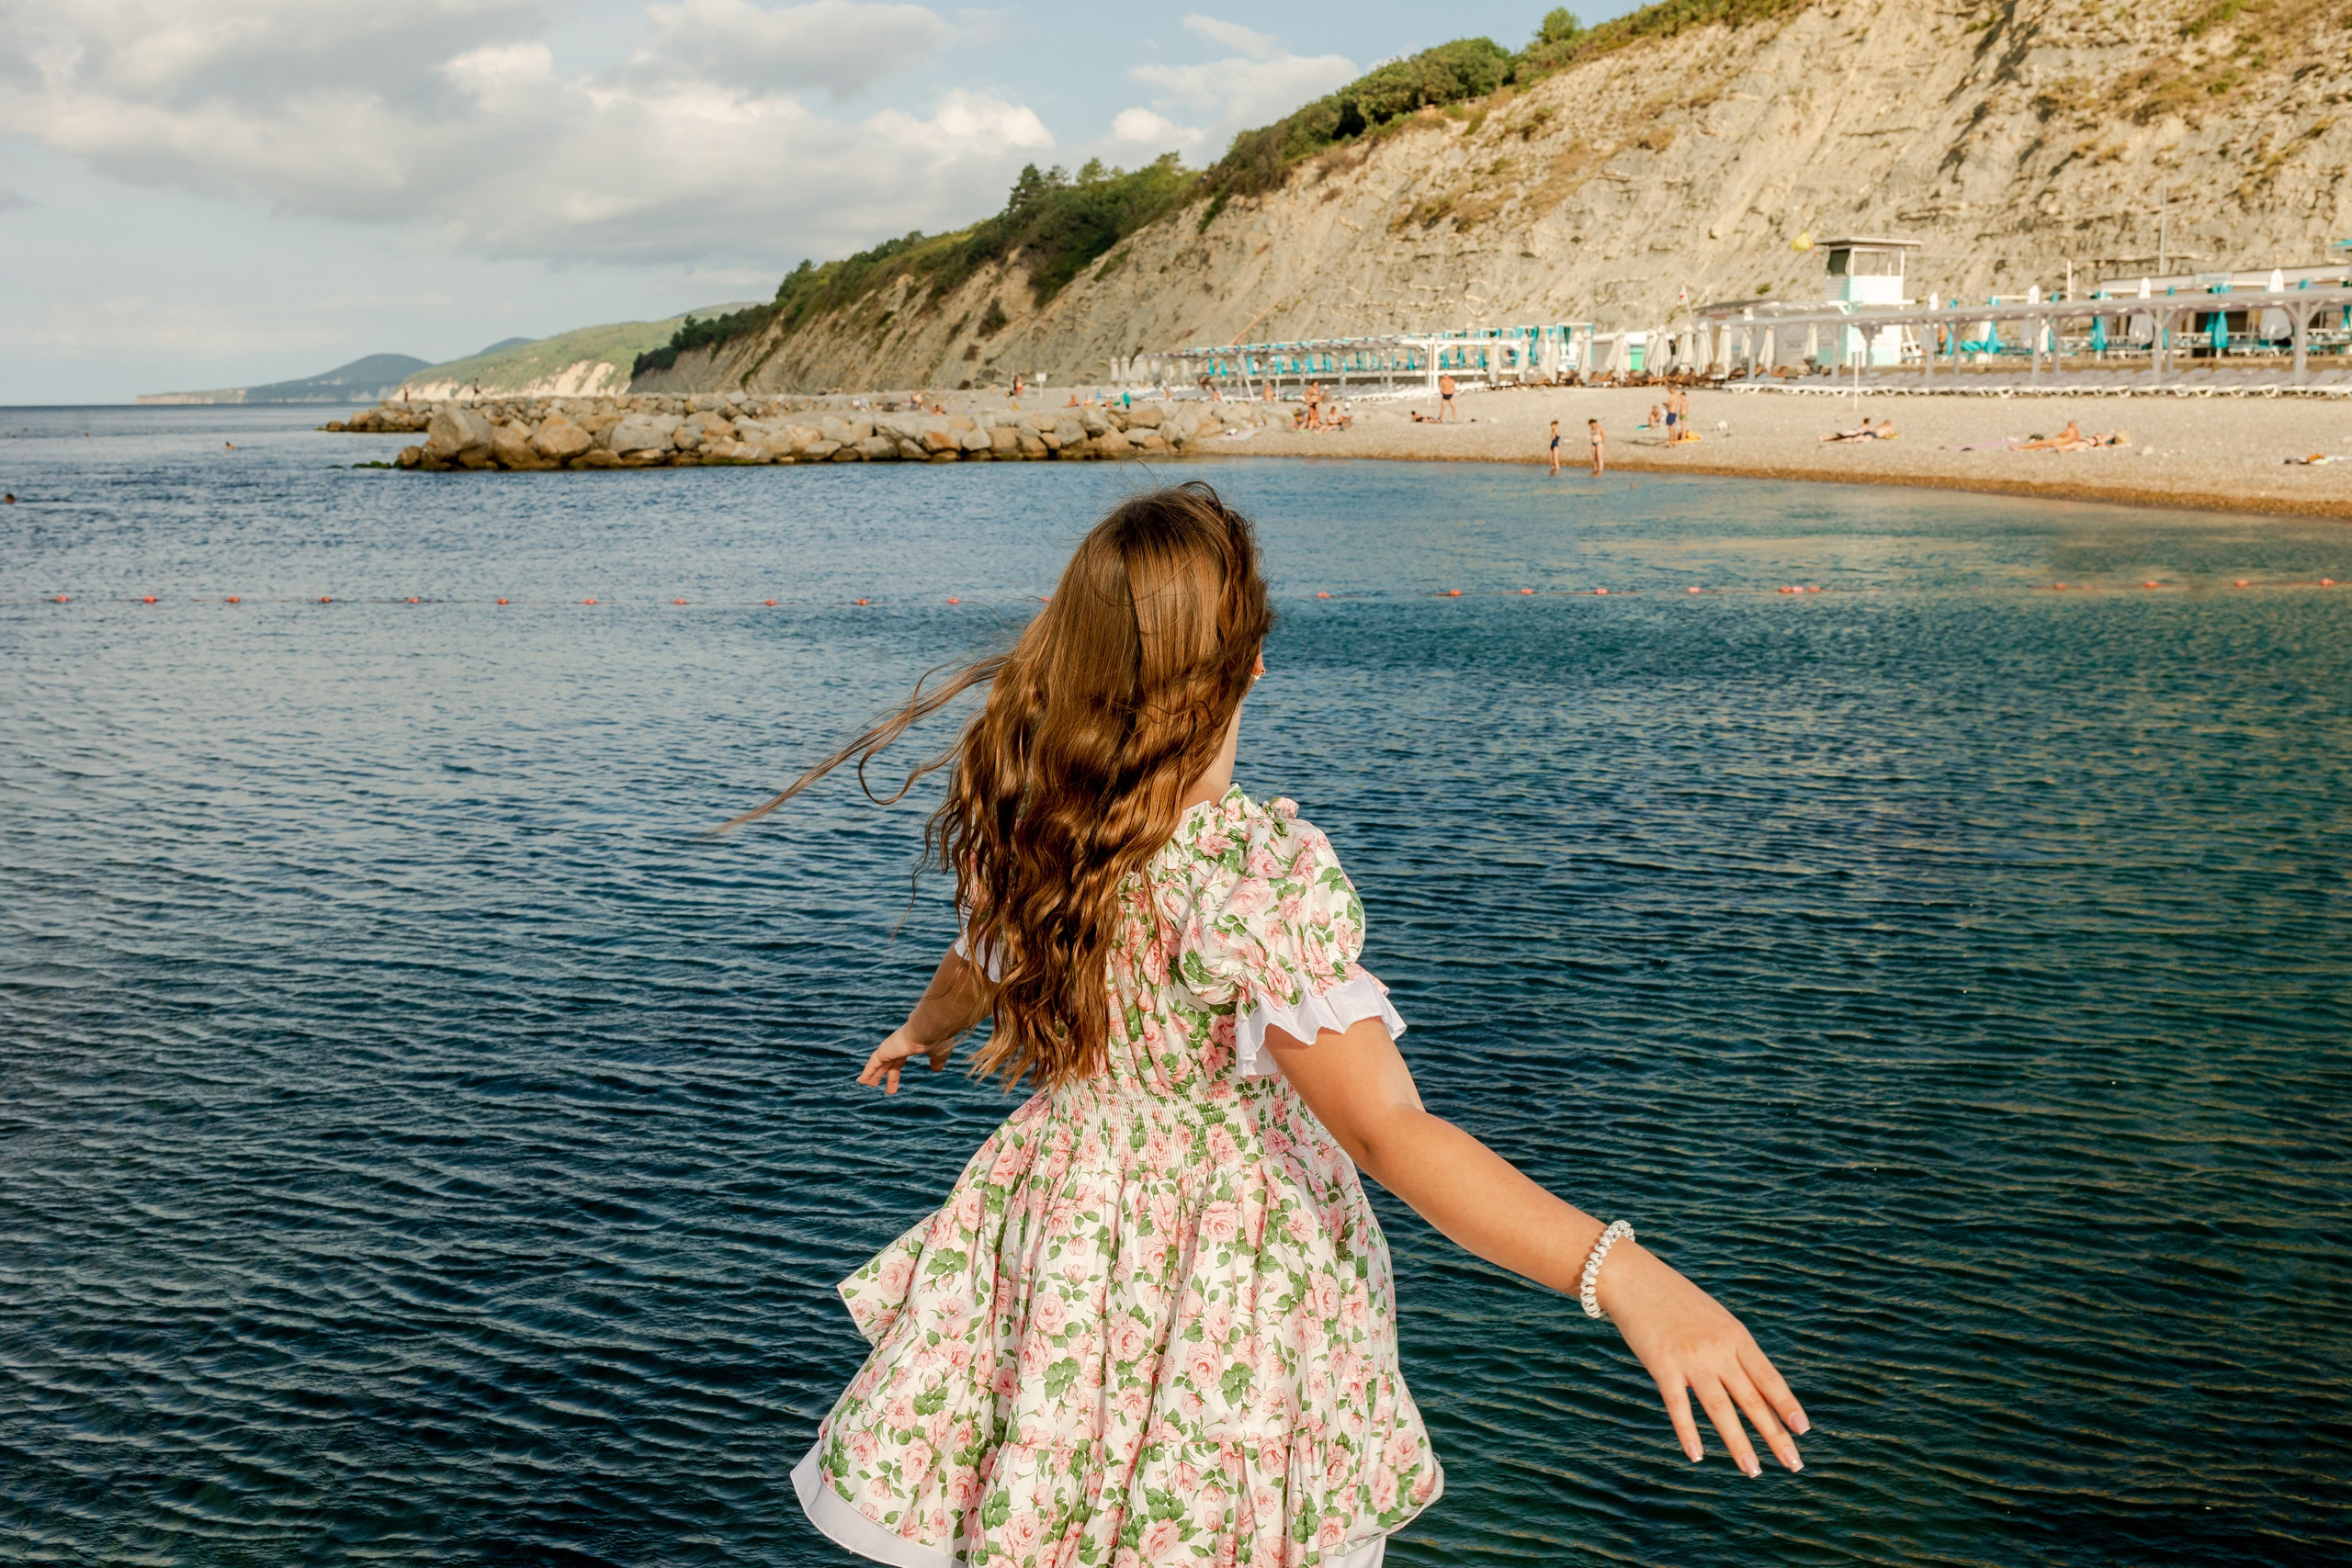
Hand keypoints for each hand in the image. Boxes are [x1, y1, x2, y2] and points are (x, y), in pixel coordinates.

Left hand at [857, 1025, 952, 1094]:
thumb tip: (936, 1069)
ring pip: (878, 1064)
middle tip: (885, 1089)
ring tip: (865, 1084)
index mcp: (910, 1046)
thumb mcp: (940, 1053)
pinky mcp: (884, 1050)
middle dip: (886, 1076)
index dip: (896, 1073)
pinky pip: (872, 1063)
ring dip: (873, 1074)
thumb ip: (937, 1061)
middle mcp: (898, 1046)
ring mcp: (890, 1047)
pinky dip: (867, 1071)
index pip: (899, 1061)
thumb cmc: (937, 1038)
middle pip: (889, 1064)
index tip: (894, 1082)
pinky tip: (861, 1081)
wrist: (929, 1028)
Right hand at [1596, 1241, 1808, 1475]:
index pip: (1768, 1377)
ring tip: (1753, 1470)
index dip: (1787, 1405)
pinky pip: (1678, 1406)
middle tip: (1794, 1464)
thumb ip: (1731, 1349)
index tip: (1803, 1430)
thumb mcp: (1714, 1319)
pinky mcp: (1662, 1365)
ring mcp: (1691, 1359)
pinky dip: (1688, 1432)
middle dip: (1775, 1434)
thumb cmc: (1675, 1300)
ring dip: (1738, 1443)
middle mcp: (1719, 1349)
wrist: (1634, 1279)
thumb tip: (1751, 1384)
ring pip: (1721, 1409)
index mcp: (1735, 1336)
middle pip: (1752, 1399)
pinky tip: (1696, 1455)